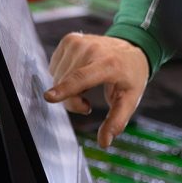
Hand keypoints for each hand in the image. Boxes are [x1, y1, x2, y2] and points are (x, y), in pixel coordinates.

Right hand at [43, 33, 148, 147]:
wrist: (132, 48)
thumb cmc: (130, 76)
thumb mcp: (130, 99)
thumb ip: (117, 121)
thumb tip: (104, 142)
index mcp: (109, 64)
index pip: (82, 78)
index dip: (65, 89)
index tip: (49, 97)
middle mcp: (92, 49)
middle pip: (66, 84)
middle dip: (72, 100)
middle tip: (87, 103)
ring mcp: (79, 42)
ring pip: (57, 77)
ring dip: (68, 88)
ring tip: (87, 85)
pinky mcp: (69, 39)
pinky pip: (55, 67)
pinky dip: (64, 75)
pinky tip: (79, 72)